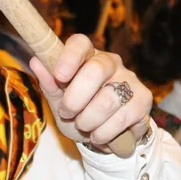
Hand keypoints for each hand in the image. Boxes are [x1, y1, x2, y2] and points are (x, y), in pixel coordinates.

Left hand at [30, 34, 152, 151]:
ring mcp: (130, 80)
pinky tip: (99, 135)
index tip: (59, 76)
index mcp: (87, 57)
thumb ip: (49, 84)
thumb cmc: (79, 112)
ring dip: (88, 121)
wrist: (105, 136)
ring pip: (107, 100)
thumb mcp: (59, 101)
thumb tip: (36, 62)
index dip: (69, 57)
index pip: (80, 43)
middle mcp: (111, 62)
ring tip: (84, 127)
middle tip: (67, 113)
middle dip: (75, 99)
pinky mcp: (143, 99)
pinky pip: (122, 118)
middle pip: (95, 71)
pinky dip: (104, 133)